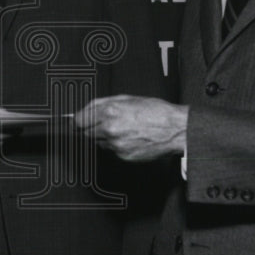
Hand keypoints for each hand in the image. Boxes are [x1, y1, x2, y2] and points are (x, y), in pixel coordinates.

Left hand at [73, 95, 188, 161]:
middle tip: (105, 123)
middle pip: (86, 133)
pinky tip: (130, 138)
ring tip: (123, 129)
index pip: (79, 121)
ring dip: (105, 137)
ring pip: (99, 143)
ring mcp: (116, 145)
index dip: (79, 120)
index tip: (80, 121)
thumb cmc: (155, 112)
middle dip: (92, 128)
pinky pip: (112, 151)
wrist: (175, 129)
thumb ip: (102, 103)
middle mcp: (110, 129)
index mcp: (110, 111)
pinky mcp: (123, 156)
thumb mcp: (127, 98)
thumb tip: (85, 109)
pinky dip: (117, 146)